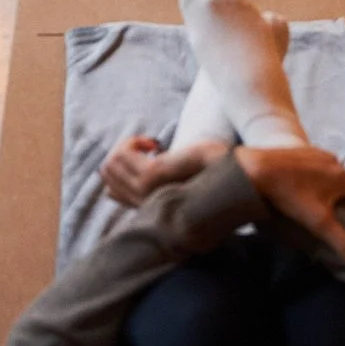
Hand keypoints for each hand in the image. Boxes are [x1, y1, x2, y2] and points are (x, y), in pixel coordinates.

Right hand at [100, 133, 229, 205]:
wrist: (238, 176)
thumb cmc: (215, 173)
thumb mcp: (184, 176)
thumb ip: (161, 177)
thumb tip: (139, 169)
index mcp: (150, 204)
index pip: (112, 190)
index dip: (122, 166)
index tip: (147, 155)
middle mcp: (144, 202)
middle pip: (106, 175)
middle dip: (121, 152)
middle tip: (148, 147)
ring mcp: (146, 191)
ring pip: (109, 165)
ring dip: (125, 146)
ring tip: (151, 144)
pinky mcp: (153, 176)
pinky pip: (122, 155)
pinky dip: (132, 141)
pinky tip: (154, 141)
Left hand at [235, 145, 344, 280]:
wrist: (257, 169)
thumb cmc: (292, 197)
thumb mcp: (320, 225)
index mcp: (342, 177)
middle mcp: (333, 160)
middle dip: (343, 195)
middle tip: (330, 213)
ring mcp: (315, 152)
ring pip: (329, 170)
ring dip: (327, 183)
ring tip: (312, 201)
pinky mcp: (298, 150)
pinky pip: (313, 163)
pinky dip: (311, 174)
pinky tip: (296, 186)